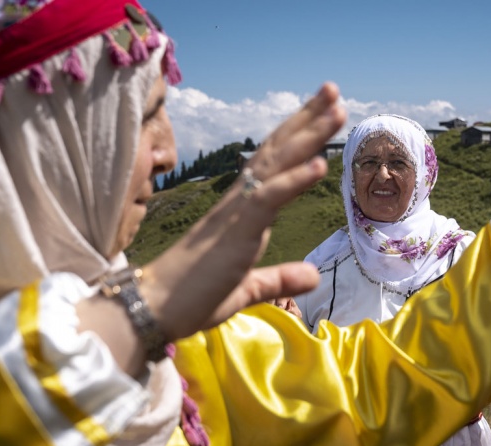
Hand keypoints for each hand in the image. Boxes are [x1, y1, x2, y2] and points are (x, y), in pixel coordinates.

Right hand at [143, 82, 344, 340]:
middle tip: (333, 91)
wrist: (155, 310)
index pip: (274, 164)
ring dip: (308, 136)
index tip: (323, 114)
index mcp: (242, 211)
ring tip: (336, 108)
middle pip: (278, 151)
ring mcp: (237, 213)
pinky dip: (294, 181)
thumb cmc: (194, 297)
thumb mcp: (249, 288)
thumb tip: (313, 276)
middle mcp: (239, 202)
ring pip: (277, 165)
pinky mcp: (235, 230)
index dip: (299, 138)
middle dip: (307, 121)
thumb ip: (279, 279)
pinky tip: (320, 164)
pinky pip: (267, 199)